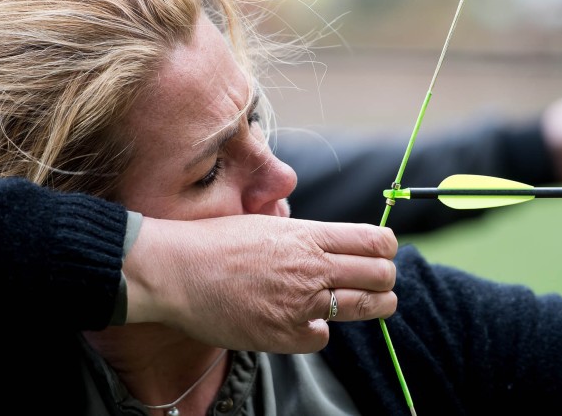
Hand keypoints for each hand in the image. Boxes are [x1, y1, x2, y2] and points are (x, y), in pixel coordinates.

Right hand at [123, 215, 397, 352]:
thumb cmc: (214, 242)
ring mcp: (300, 302)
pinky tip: (305, 324)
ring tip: (376, 306)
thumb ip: (303, 236)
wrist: (174, 270)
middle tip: (384, 283)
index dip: (387, 248)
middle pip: (379, 274)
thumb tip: (330, 244)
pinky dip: (318, 332)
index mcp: (308, 235)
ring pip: (363, 307)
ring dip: (374, 306)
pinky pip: (322, 337)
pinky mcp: (284, 334)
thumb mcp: (266, 224)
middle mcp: (312, 267)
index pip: (373, 240)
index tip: (385, 253)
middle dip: (387, 279)